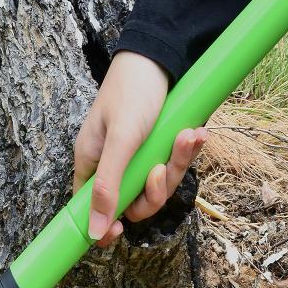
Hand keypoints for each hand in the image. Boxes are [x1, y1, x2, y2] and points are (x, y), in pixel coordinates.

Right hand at [74, 51, 207, 247]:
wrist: (160, 55)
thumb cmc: (132, 92)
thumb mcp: (121, 142)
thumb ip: (108, 188)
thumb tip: (96, 233)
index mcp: (92, 164)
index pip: (91, 209)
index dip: (105, 224)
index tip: (120, 232)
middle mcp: (113, 165)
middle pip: (133, 203)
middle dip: (154, 190)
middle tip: (162, 167)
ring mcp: (138, 157)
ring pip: (158, 186)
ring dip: (176, 164)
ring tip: (189, 136)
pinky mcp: (159, 148)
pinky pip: (174, 165)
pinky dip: (186, 152)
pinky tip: (195, 134)